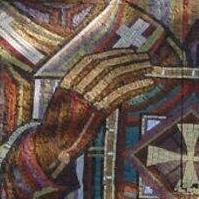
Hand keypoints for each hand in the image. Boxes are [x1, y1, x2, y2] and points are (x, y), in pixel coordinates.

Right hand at [32, 49, 153, 175]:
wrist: (49, 147)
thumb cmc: (59, 126)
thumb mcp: (64, 101)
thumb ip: (80, 88)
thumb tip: (103, 73)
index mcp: (66, 83)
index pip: (90, 61)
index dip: (111, 54)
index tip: (127, 51)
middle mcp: (75, 88)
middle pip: (105, 67)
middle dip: (127, 59)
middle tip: (145, 57)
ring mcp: (84, 100)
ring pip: (113, 77)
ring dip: (134, 69)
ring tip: (149, 67)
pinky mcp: (95, 114)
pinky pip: (118, 95)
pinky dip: (135, 87)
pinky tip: (148, 84)